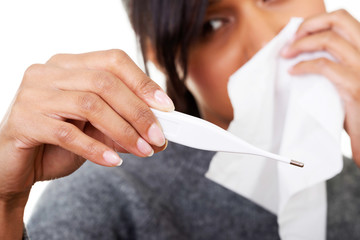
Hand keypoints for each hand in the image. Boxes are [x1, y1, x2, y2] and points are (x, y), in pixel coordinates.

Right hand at [0, 49, 173, 203]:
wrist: (15, 165)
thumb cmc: (57, 142)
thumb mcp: (96, 129)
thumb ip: (122, 123)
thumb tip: (158, 131)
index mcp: (70, 65)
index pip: (114, 61)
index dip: (143, 83)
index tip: (167, 107)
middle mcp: (50, 72)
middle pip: (105, 82)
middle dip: (138, 112)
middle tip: (158, 137)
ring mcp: (33, 94)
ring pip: (89, 104)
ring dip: (123, 131)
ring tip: (143, 150)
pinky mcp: (23, 121)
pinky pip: (67, 134)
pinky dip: (95, 149)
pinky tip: (113, 161)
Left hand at [281, 10, 359, 165]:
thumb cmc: (355, 108)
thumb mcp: (347, 77)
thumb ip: (333, 60)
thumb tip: (301, 49)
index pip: (343, 19)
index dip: (317, 21)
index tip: (298, 32)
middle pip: (339, 19)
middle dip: (308, 25)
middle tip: (291, 39)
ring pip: (329, 40)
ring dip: (300, 44)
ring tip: (286, 54)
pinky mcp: (355, 85)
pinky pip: (323, 66)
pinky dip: (303, 65)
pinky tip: (293, 71)